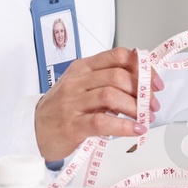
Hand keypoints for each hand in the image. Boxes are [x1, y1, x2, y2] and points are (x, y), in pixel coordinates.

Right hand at [34, 48, 163, 160]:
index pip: (118, 56)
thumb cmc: (62, 109)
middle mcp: (78, 81)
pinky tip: (136, 130)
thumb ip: (107, 82)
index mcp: (83, 67)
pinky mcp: (73, 124)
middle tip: (152, 104)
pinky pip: (103, 121)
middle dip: (143, 91)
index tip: (155, 82)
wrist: (33, 130)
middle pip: (118, 76)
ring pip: (112, 96)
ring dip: (136, 107)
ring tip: (146, 117)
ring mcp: (73, 102)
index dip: (142, 68)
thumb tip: (143, 85)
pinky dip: (124, 126)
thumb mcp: (82, 87)